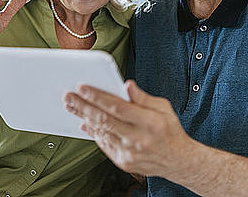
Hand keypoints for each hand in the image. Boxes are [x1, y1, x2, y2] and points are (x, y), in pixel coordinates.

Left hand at [64, 80, 192, 177]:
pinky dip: (93, 132)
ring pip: (101, 132)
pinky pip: (104, 144)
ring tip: (72, 106)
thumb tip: (127, 85)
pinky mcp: (123, 162)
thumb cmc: (169, 131)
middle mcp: (138, 139)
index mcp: (149, 122)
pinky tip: (84, 122)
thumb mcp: (163, 108)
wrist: (178, 161)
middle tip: (69, 96)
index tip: (83, 88)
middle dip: (83, 106)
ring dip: (84, 117)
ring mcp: (129, 153)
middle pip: (104, 120)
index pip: (118, 107)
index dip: (98, 96)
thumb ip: (143, 97)